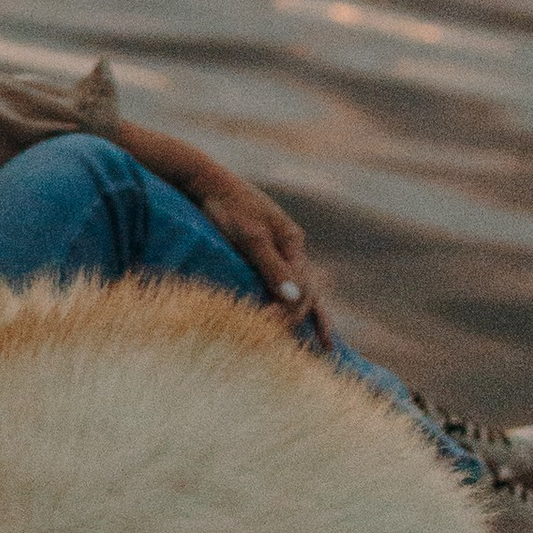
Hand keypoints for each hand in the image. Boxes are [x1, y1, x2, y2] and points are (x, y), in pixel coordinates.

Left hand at [190, 165, 332, 343]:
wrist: (206, 182)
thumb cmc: (227, 208)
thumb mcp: (250, 237)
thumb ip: (271, 267)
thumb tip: (294, 298)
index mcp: (293, 242)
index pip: (302, 286)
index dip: (290, 311)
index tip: (269, 327)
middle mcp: (291, 246)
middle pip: (307, 290)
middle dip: (303, 318)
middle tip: (293, 349)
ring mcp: (278, 248)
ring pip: (301, 288)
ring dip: (311, 316)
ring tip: (326, 345)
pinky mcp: (261, 250)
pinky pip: (283, 281)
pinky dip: (291, 302)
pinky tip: (293, 314)